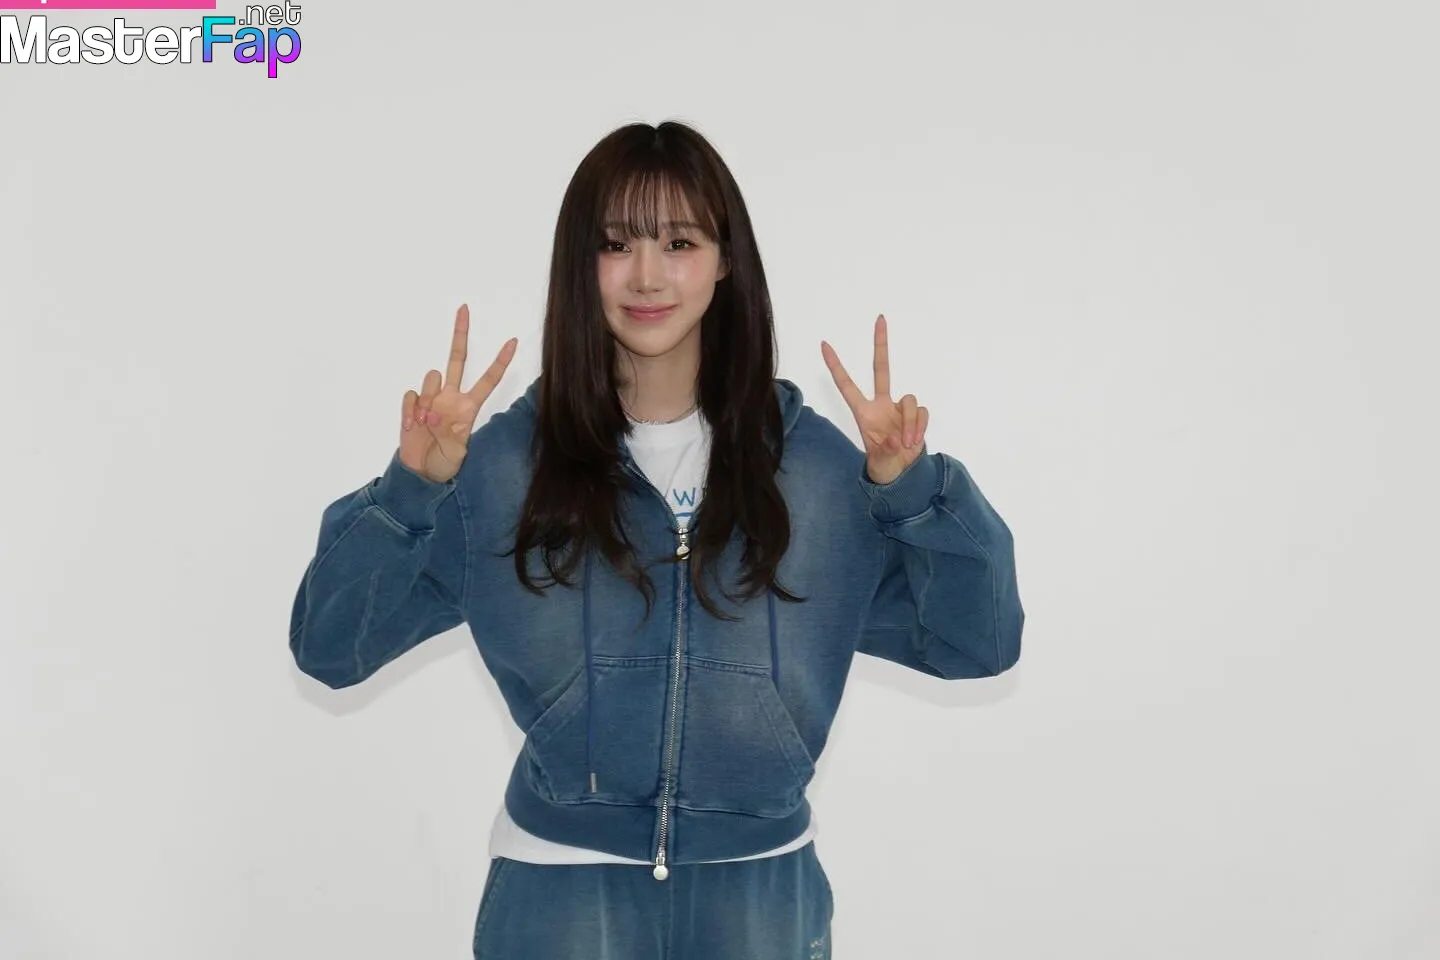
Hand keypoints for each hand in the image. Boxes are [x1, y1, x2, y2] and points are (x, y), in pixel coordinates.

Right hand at [400, 304, 517, 483]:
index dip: (500, 362)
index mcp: (468, 408)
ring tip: (426, 425)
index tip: (512, 342)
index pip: (487, 379)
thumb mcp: (457, 455)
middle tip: (464, 309)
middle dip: (460, 334)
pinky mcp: (413, 404)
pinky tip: (412, 426)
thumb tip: (439, 416)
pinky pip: (411, 395)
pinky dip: (410, 410)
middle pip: (457, 359)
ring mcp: (431, 399)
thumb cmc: (444, 464)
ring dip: (427, 400)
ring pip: (430, 377)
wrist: (419, 473)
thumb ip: (452, 436)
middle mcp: (451, 398)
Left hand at [821, 314, 928, 485]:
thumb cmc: (883, 463)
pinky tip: (915, 441)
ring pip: (909, 400)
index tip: (824, 345)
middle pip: (882, 369)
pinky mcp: (915, 414)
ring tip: (907, 443)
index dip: (836, 366)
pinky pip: (921, 412)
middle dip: (881, 344)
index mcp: (863, 412)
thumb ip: (886, 449)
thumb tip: (896, 439)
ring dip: (910, 423)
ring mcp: (898, 408)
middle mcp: (881, 405)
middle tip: (880, 319)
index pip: (847, 385)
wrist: (901, 473)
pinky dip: (919, 427)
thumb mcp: (879, 461)